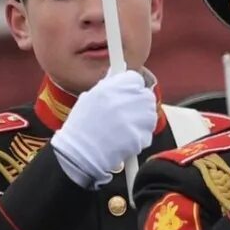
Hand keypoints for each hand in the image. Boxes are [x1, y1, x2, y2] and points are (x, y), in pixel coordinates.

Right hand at [50, 69, 153, 186]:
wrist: (78, 154)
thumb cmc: (81, 127)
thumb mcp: (89, 98)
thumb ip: (107, 86)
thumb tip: (116, 75)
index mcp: (112, 87)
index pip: (135, 78)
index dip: (132, 87)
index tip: (128, 94)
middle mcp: (125, 99)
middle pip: (147, 96)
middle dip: (140, 104)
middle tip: (128, 114)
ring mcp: (134, 118)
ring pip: (150, 114)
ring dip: (142, 121)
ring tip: (124, 129)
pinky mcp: (139, 137)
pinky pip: (147, 134)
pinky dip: (139, 138)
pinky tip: (124, 141)